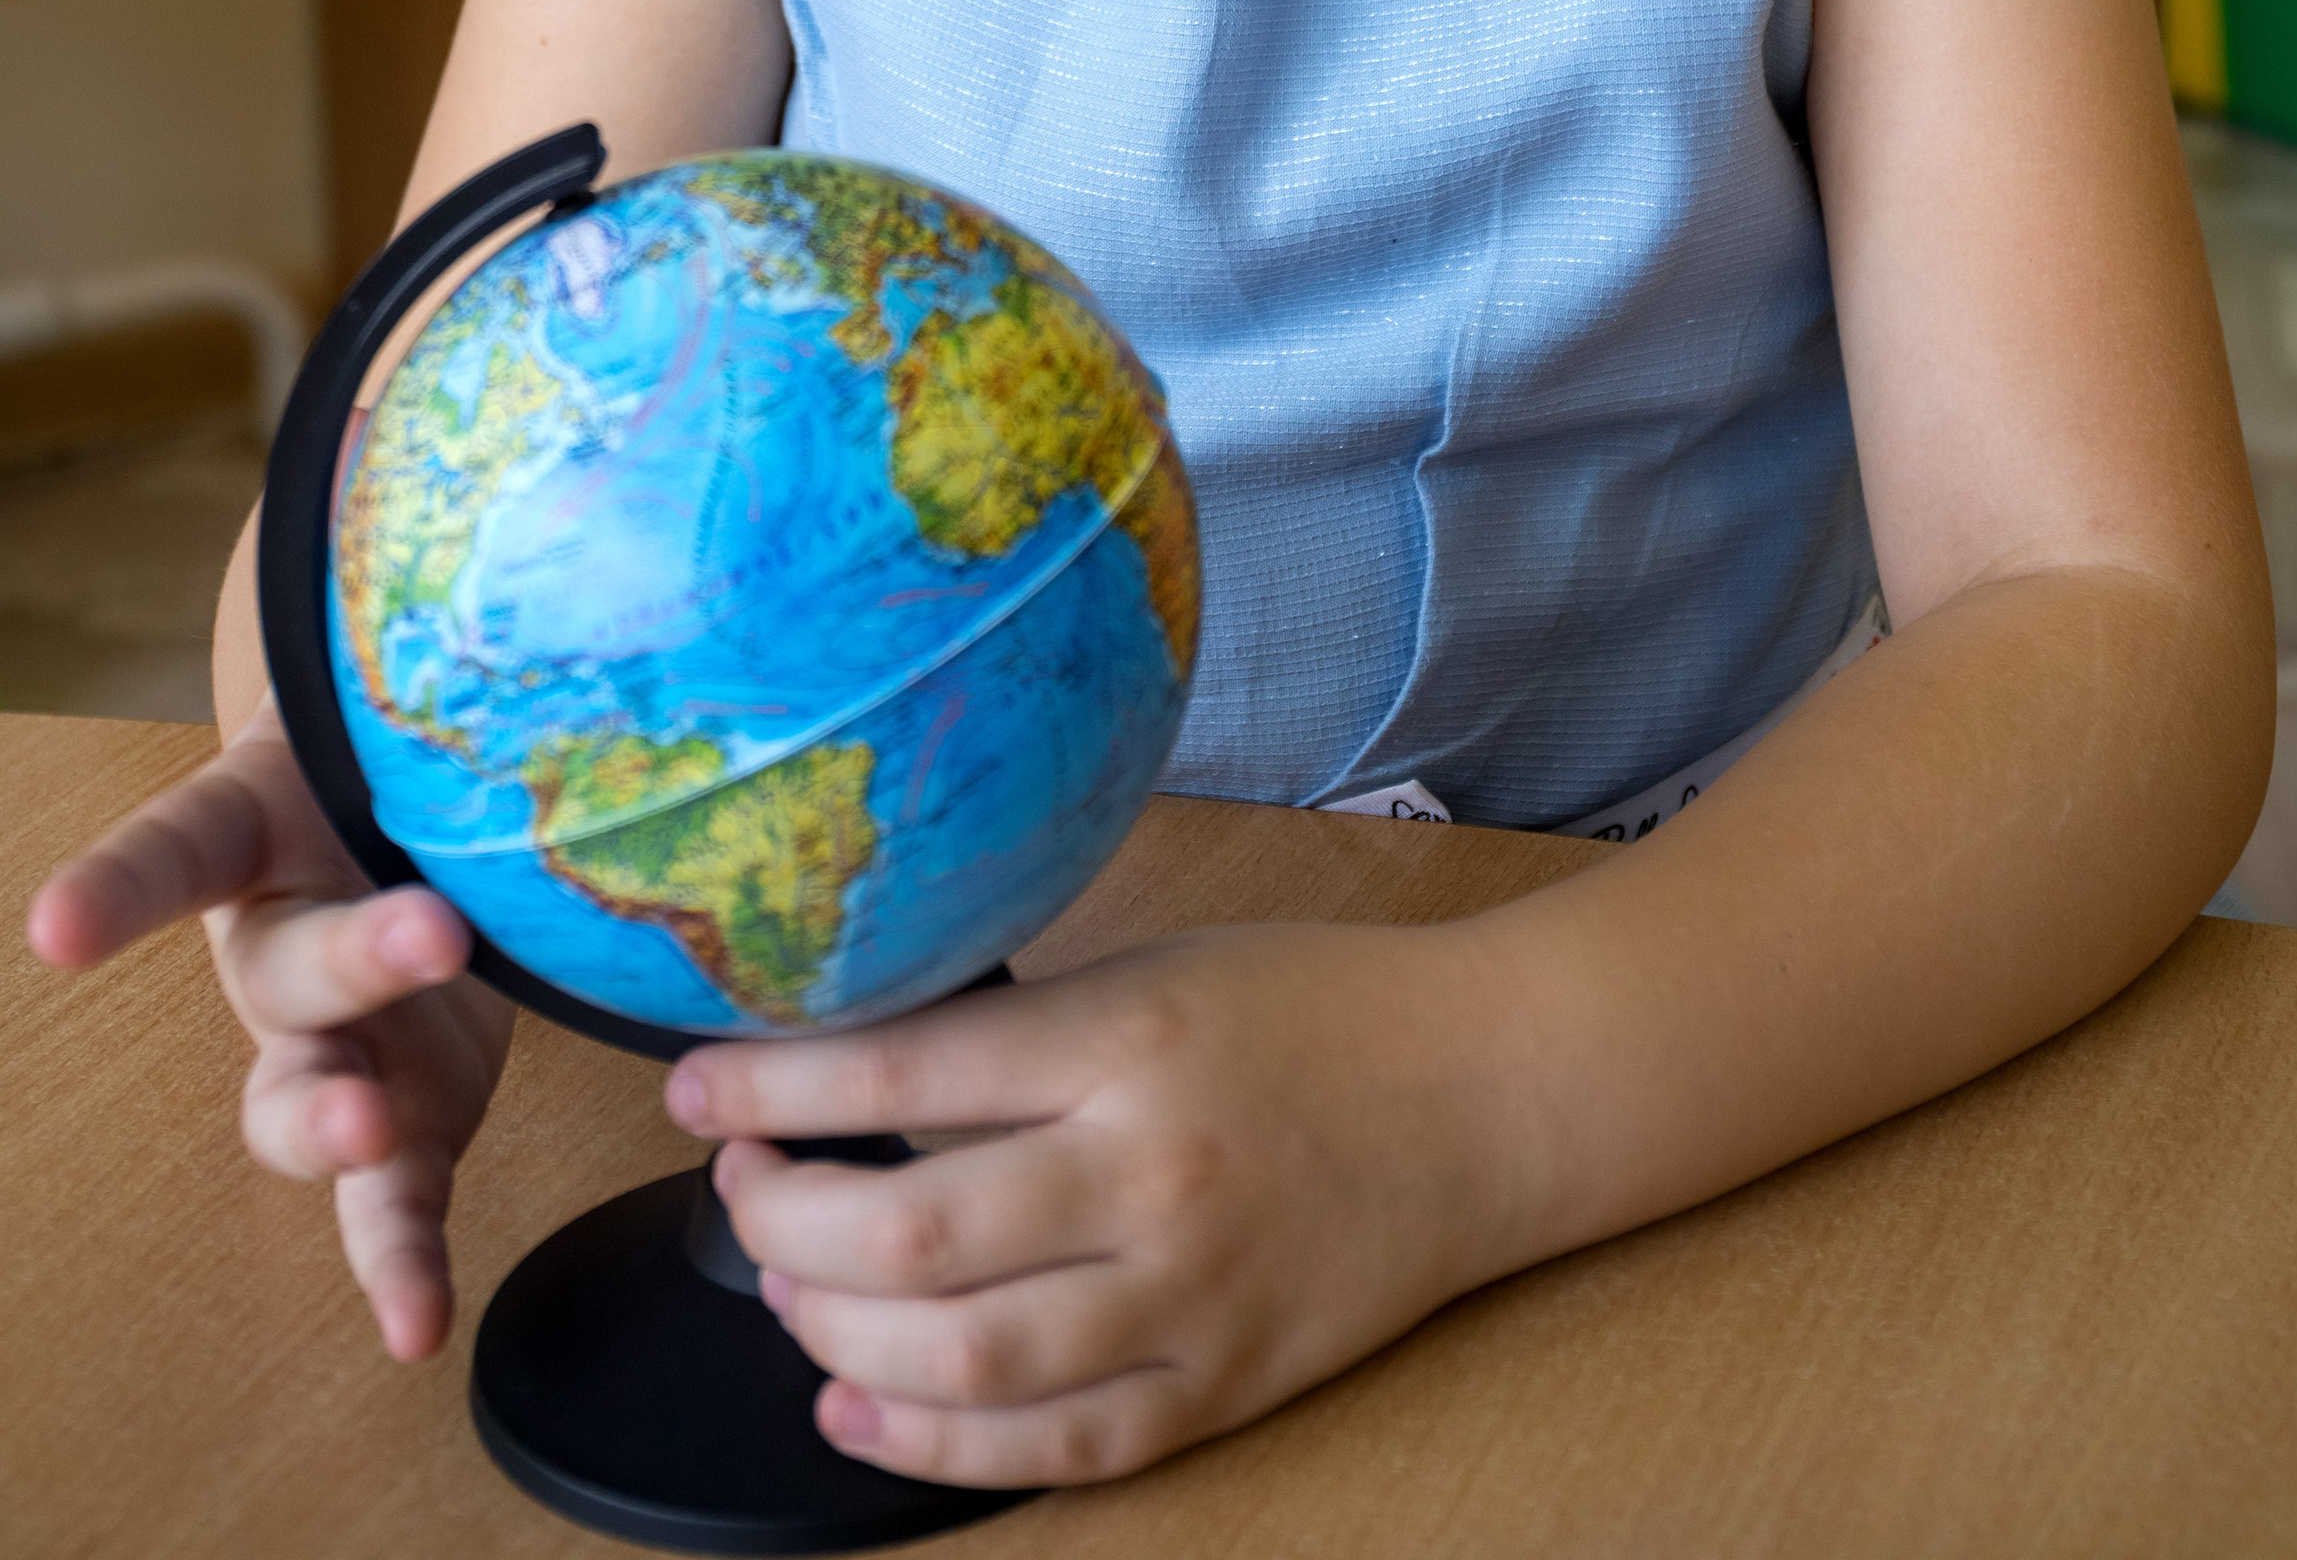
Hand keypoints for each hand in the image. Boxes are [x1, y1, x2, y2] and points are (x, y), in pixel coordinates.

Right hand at [24, 704, 513, 1358]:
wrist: (430, 813)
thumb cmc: (409, 747)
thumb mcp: (400, 703)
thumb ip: (450, 661)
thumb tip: (555, 538)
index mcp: (261, 824)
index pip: (183, 840)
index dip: (121, 884)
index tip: (54, 929)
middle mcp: (277, 941)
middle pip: (294, 963)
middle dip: (358, 953)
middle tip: (428, 927)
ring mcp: (330, 1043)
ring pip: (306, 1102)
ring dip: (339, 1131)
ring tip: (375, 1136)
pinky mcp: (405, 1114)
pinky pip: (390, 1198)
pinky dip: (401, 1260)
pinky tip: (415, 1327)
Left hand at [669, 920, 1513, 1488]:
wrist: (1486, 1092)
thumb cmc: (1316, 1005)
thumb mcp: (1154, 964)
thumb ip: (1017, 1031)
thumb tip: (850, 1080)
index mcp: (1125, 1036)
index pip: (898, 1073)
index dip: (767, 1091)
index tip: (695, 1092)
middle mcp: (1149, 1170)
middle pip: (902, 1239)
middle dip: (779, 1224)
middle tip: (745, 1191)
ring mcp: (1190, 1292)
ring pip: (958, 1360)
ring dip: (831, 1341)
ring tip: (790, 1292)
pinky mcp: (1224, 1384)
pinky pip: (1054, 1448)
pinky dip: (931, 1446)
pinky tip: (858, 1411)